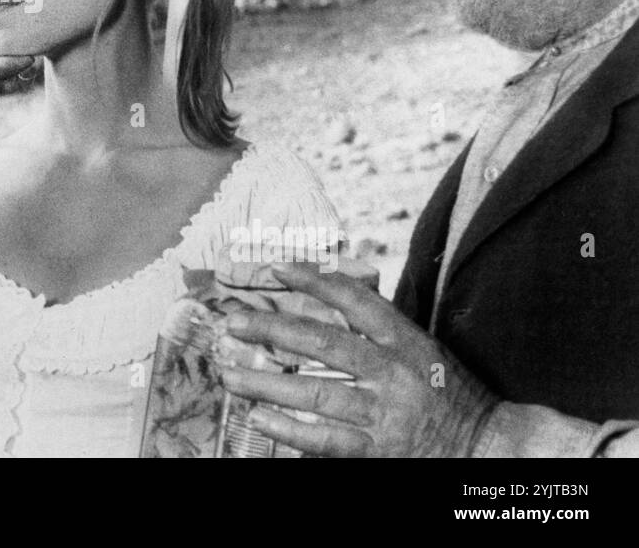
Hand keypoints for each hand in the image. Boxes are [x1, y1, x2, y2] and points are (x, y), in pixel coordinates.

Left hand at [218, 262, 499, 456]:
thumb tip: (332, 289)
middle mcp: (394, 374)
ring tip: (229, 375)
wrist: (491, 447)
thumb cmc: (452, 393)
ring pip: (315, 394)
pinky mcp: (380, 452)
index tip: (275, 267)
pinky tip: (259, 418)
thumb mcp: (425, 349)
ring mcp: (385, 415)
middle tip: (233, 323)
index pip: (354, 301)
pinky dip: (290, 430)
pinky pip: (326, 441)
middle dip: (273, 330)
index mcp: (407, 342)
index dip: (313, 281)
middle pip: (323, 344)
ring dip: (267, 384)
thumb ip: (380, 326)